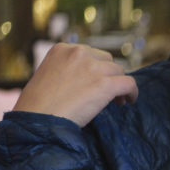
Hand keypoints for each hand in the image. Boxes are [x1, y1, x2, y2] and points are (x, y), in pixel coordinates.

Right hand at [13, 43, 138, 127]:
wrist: (37, 121)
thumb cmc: (37, 106)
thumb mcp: (48, 77)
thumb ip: (67, 71)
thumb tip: (87, 79)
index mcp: (62, 49)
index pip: (89, 54)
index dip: (96, 68)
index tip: (95, 82)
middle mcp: (78, 53)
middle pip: (106, 60)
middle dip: (108, 74)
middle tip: (107, 93)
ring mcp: (93, 67)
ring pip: (119, 71)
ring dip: (119, 84)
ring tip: (117, 100)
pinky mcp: (105, 84)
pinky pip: (129, 83)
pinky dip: (132, 92)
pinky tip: (128, 101)